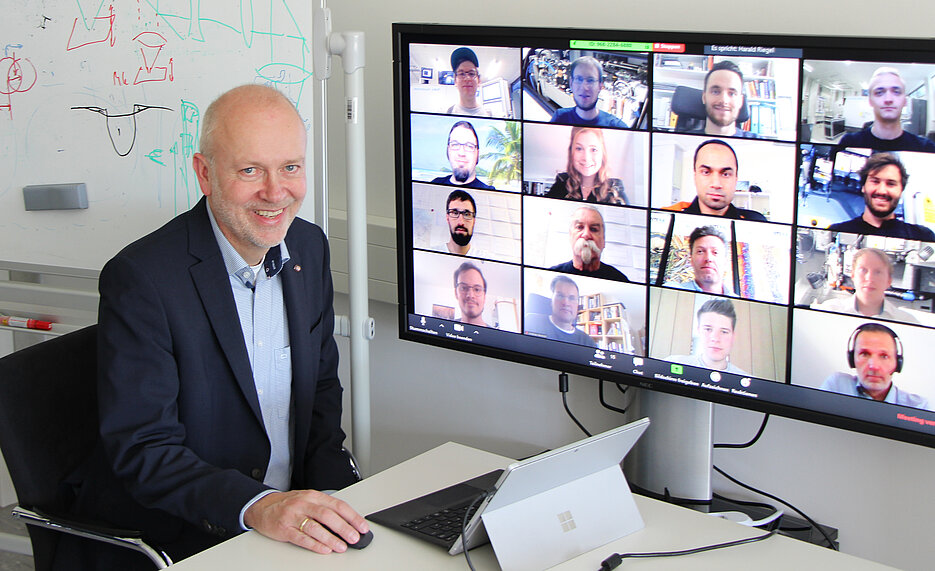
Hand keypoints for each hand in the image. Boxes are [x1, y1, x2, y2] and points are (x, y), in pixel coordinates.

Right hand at [244, 490, 368, 553]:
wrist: (262, 507)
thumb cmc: (289, 504)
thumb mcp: (308, 500)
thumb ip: (325, 508)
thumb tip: (347, 522)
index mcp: (313, 496)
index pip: (337, 505)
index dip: (352, 516)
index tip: (362, 526)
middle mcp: (304, 504)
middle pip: (328, 516)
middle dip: (344, 528)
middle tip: (354, 538)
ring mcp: (293, 516)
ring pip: (316, 527)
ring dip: (331, 538)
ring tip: (342, 546)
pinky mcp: (284, 529)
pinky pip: (302, 538)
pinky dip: (315, 545)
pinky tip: (325, 549)